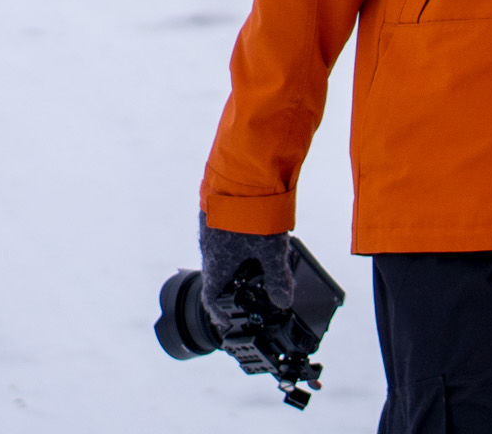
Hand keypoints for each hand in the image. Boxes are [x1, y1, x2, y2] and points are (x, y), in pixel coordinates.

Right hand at [197, 215, 296, 334]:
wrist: (243, 172)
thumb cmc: (253, 213)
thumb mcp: (272, 249)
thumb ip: (278, 277)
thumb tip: (283, 302)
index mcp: (216, 262)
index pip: (210, 296)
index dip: (218, 312)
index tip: (227, 320)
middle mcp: (208, 247)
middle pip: (217, 274)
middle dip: (234, 284)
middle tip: (252, 290)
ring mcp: (211, 227)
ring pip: (221, 252)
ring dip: (237, 261)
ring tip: (260, 262)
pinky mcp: (217, 210)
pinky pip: (225, 234)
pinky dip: (238, 242)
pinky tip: (257, 236)